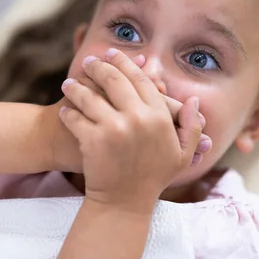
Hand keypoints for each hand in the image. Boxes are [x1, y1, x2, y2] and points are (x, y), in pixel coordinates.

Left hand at [42, 56, 207, 173]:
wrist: (124, 204)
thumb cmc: (153, 178)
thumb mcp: (181, 155)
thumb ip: (191, 127)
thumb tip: (193, 100)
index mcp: (159, 117)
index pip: (140, 79)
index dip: (125, 63)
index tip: (113, 54)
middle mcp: (138, 118)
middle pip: (113, 79)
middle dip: (98, 67)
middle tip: (89, 62)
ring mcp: (114, 128)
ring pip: (90, 95)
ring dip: (77, 87)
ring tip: (69, 84)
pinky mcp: (92, 140)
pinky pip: (75, 117)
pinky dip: (68, 112)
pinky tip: (65, 109)